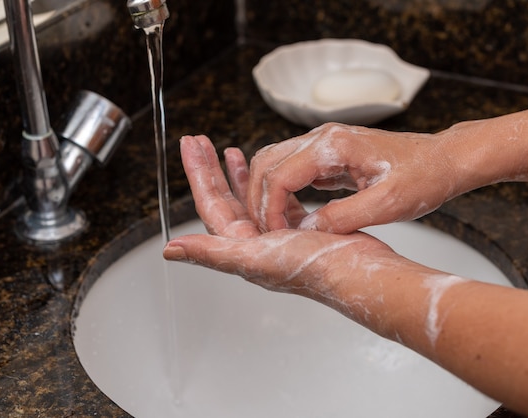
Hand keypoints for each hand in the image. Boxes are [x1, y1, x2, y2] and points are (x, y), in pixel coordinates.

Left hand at [163, 135, 415, 323]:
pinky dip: (267, 182)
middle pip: (224, 196)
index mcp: (239, 245)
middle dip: (211, 167)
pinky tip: (265, 169)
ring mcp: (274, 233)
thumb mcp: (254, 257)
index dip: (198, 172)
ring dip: (237, 173)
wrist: (358, 273)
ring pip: (248, 196)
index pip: (209, 202)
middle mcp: (253, 240)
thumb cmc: (311, 268)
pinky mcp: (297, 227)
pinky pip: (275, 199)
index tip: (191, 146)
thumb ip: (210, 252)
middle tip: (199, 141)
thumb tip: (170, 250)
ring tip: (229, 150)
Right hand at [247, 122, 457, 232]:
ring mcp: (323, 144)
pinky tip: (289, 215)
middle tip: (267, 234)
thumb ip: (343, 218)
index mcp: (334, 145)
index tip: (276, 237)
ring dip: (266, 194)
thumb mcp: (387, 204)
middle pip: (265, 163)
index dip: (269, 209)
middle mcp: (322, 138)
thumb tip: (306, 233)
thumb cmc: (423, 178)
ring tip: (274, 226)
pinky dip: (281, 192)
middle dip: (258, 200)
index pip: (279, 175)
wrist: (443, 160)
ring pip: (273, 163)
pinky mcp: (327, 154)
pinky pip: (291, 169)